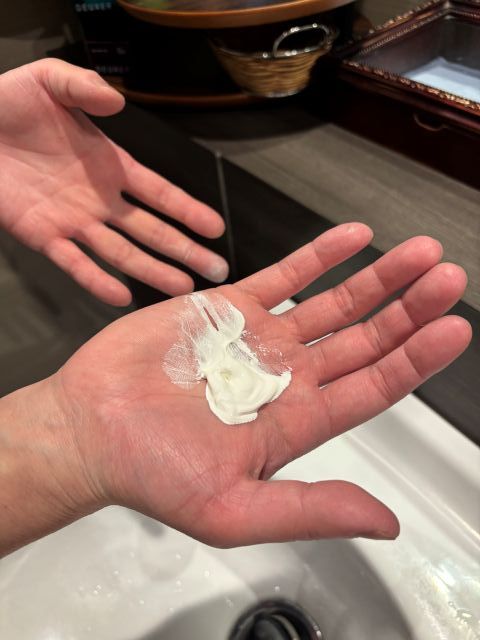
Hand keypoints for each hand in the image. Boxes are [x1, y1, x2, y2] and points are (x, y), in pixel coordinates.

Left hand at [0, 59, 227, 305]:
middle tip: (215, 269)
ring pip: (121, 253)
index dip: (188, 210)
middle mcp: (100, 199)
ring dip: (152, 270)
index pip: (158, 193)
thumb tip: (117, 103)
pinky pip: (75, 263)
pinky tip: (121, 297)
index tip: (215, 228)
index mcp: (110, 166)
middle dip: (184, 250)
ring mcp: (75, 221)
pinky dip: (96, 280)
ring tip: (182, 288)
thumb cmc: (8, 103)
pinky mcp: (44, 236)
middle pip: (150, 231)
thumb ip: (86, 89)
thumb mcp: (53, 82)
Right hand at [49, 223, 469, 546]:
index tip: (454, 328)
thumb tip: (384, 523)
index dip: (416, 358)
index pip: (373, 386)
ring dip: (378, 277)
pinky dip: (321, 255)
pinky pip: (285, 274)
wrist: (91, 429)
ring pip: (334, 301)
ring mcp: (262, 338)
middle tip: (449, 279)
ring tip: (420, 254)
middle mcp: (288, 376)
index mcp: (297, 423)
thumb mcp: (234, 509)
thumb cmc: (151, 474)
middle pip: (365, 338)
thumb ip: (311, 509)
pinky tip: (355, 238)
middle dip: (409, 309)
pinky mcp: (229, 308)